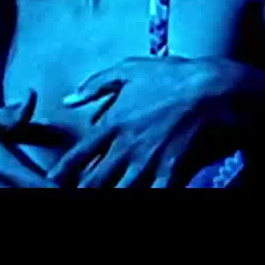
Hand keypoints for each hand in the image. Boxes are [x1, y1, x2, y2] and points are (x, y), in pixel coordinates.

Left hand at [50, 56, 249, 187]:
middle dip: (83, 188)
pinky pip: (154, 194)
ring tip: (103, 194)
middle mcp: (126, 147)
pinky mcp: (171, 173)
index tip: (51, 180)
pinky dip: (146, 194)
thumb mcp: (128, 70)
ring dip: (111, 192)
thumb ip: (94, 85)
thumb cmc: (172, 77)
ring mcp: (149, 163)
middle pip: (94, 181)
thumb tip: (68, 100)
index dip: (62, 172)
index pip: (78, 155)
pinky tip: (142, 193)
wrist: (213, 90)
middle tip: (72, 190)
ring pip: (120, 190)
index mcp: (113, 124)